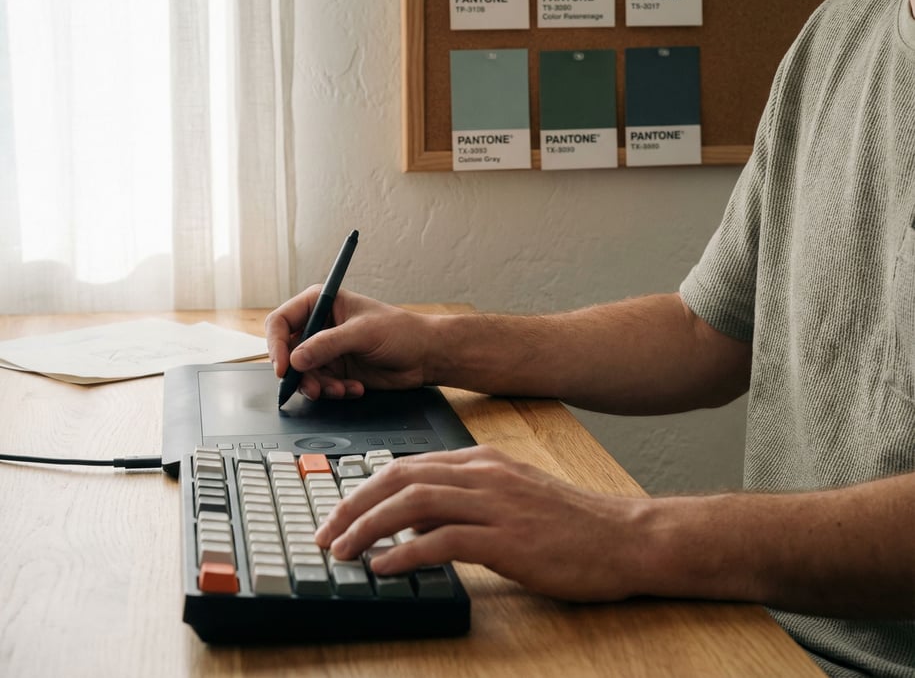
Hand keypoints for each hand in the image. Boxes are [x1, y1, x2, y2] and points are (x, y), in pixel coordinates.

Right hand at [265, 288, 433, 399]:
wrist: (426, 356)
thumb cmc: (402, 331)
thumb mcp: (363, 333)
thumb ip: (328, 345)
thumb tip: (296, 359)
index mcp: (321, 303)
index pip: (281, 321)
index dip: (276, 345)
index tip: (283, 368)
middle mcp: (320, 326)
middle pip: (288, 352)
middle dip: (299, 373)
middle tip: (313, 388)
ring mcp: (327, 350)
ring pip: (303, 374)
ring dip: (319, 386)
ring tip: (340, 389)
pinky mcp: (337, 371)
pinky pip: (321, 386)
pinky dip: (334, 391)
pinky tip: (354, 387)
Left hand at [314, 445, 650, 601]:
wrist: (623, 537)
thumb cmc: (570, 523)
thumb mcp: (512, 496)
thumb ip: (465, 500)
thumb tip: (415, 521)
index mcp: (482, 462)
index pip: (407, 465)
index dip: (365, 488)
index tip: (339, 512)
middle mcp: (483, 474)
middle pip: (400, 479)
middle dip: (353, 504)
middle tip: (325, 533)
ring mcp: (496, 504)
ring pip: (413, 504)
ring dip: (368, 527)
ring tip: (342, 551)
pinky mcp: (507, 539)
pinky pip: (442, 541)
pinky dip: (405, 553)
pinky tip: (384, 567)